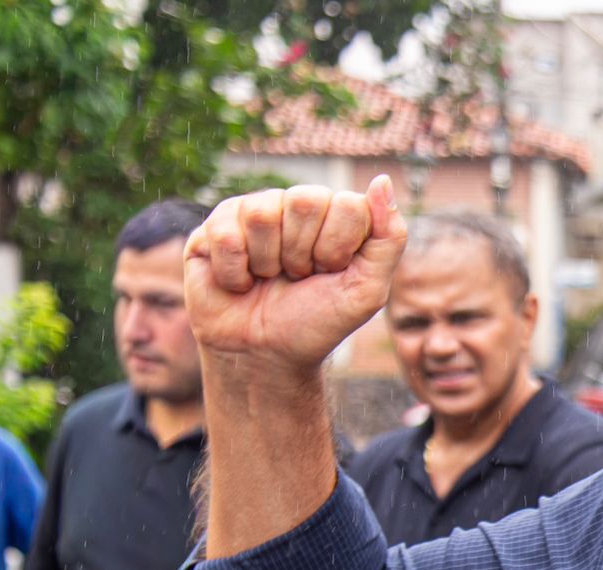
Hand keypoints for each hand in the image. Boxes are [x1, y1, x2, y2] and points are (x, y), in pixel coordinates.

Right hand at [184, 178, 406, 371]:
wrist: (264, 355)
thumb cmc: (316, 322)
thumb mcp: (366, 291)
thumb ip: (388, 239)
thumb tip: (382, 181)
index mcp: (335, 216)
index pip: (347, 205)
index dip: (337, 249)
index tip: (330, 274)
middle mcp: (294, 206)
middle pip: (304, 202)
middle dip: (302, 255)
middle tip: (296, 278)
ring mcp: (252, 212)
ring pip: (262, 215)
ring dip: (267, 264)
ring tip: (266, 279)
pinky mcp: (214, 228)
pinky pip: (225, 234)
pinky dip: (235, 273)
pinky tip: (239, 283)